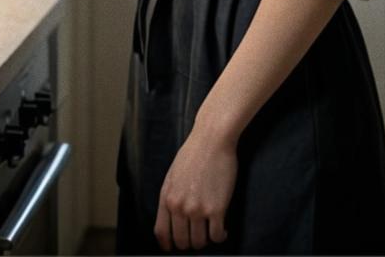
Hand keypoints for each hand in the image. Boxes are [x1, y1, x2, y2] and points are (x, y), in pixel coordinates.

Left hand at [154, 129, 235, 251]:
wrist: (212, 139)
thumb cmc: (194, 153)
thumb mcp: (172, 175)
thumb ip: (171, 197)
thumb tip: (173, 218)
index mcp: (166, 198)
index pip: (161, 233)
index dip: (168, 245)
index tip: (174, 248)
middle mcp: (179, 207)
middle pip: (182, 242)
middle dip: (190, 242)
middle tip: (198, 235)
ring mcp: (197, 209)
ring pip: (200, 242)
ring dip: (206, 240)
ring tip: (210, 230)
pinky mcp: (216, 209)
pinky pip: (217, 236)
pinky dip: (221, 237)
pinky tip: (223, 230)